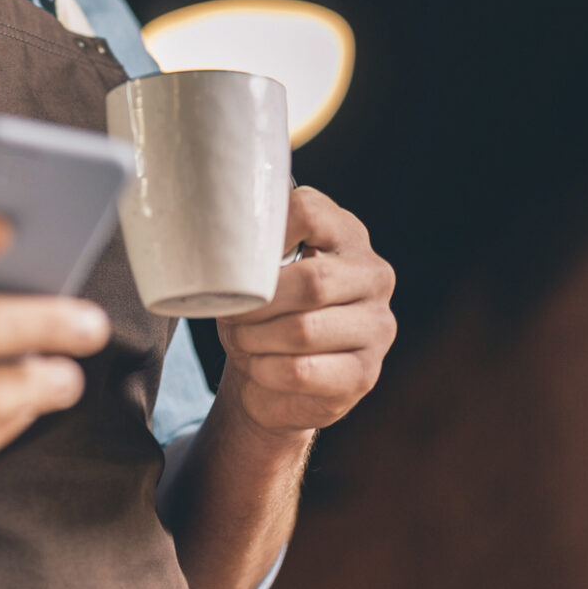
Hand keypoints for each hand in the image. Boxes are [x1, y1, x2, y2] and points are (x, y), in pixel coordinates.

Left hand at [215, 186, 395, 440]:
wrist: (277, 376)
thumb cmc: (265, 311)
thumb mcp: (260, 271)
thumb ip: (252, 246)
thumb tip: (210, 237)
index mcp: (347, 234)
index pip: (308, 212)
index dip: (263, 234)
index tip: (234, 257)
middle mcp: (373, 275)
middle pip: (311, 281)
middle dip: (256, 303)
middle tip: (229, 314)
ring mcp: (377, 326)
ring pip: (304, 329)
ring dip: (256, 339)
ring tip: (240, 340)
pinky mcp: (365, 373)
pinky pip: (302, 371)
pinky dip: (266, 370)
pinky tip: (258, 366)